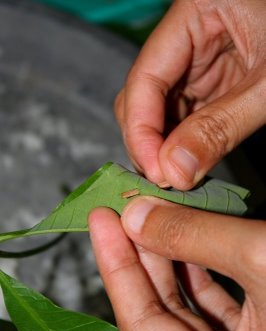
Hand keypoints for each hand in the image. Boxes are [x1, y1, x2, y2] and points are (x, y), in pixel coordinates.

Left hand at [89, 198, 265, 330]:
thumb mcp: (259, 259)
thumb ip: (194, 237)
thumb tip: (137, 217)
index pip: (140, 324)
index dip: (117, 267)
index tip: (102, 222)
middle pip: (159, 311)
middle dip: (138, 256)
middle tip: (120, 214)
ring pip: (186, 304)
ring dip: (167, 258)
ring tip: (150, 217)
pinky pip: (212, 301)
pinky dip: (197, 267)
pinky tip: (187, 238)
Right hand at [115, 0, 265, 189]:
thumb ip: (220, 126)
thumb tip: (175, 172)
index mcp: (195, 13)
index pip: (145, 78)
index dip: (141, 129)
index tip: (156, 172)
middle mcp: (186, 39)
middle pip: (142, 97)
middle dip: (148, 142)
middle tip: (166, 181)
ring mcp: (195, 64)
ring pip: (158, 113)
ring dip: (163, 149)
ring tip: (177, 179)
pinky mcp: (208, 85)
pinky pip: (182, 120)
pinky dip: (182, 146)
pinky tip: (187, 166)